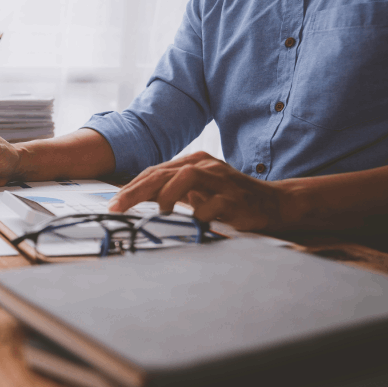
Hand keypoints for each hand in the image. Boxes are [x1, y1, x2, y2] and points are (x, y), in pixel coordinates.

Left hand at [107, 151, 287, 230]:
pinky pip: (213, 204)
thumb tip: (136, 201)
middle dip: (136, 191)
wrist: (274, 204)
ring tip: (157, 211)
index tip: (112, 204)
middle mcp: (205, 166)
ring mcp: (221, 180)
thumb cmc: (229, 199)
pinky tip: (190, 223)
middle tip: (116, 208)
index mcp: (192, 163)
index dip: (131, 188)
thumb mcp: (197, 192)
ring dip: (167, 194)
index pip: (154, 172)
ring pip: (187, 177)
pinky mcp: (236, 199)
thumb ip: (171, 192)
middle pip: (163, 173)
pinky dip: (199, 214)